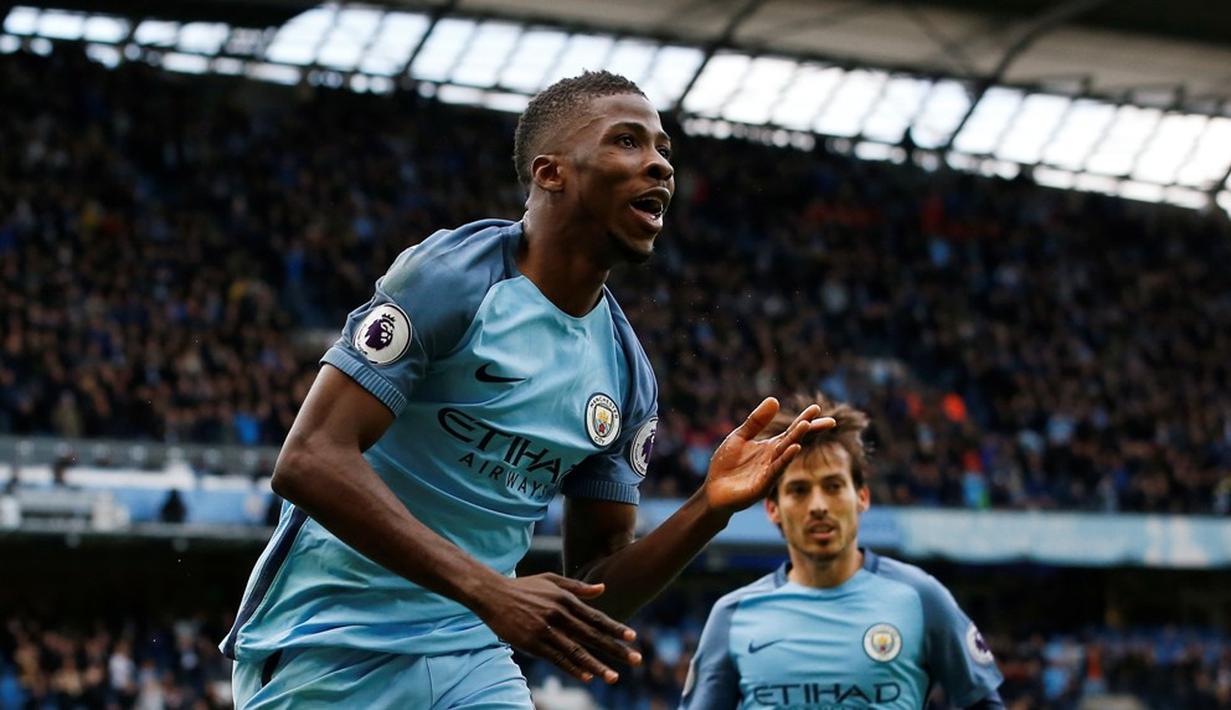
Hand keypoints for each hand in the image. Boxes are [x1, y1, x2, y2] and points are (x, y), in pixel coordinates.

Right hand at [474, 573, 641, 683]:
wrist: (492, 593)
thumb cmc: (524, 587)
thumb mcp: (551, 580)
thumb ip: (577, 587)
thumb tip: (602, 590)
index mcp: (565, 599)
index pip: (596, 617)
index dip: (615, 628)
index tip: (633, 637)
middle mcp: (559, 614)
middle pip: (592, 635)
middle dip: (615, 649)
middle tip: (635, 659)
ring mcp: (545, 630)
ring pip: (576, 651)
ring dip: (597, 665)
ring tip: (613, 676)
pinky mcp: (532, 643)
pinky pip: (556, 658)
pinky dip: (572, 668)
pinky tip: (587, 676)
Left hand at [703, 398, 835, 514]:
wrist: (713, 490)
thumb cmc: (726, 465)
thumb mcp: (739, 437)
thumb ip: (756, 421)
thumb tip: (775, 400)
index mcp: (770, 446)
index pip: (791, 431)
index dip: (804, 420)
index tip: (817, 408)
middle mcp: (774, 458)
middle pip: (795, 440)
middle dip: (810, 430)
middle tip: (830, 420)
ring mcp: (770, 471)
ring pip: (786, 452)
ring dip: (797, 439)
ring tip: (806, 425)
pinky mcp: (763, 485)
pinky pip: (776, 469)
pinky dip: (786, 458)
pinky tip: (795, 447)